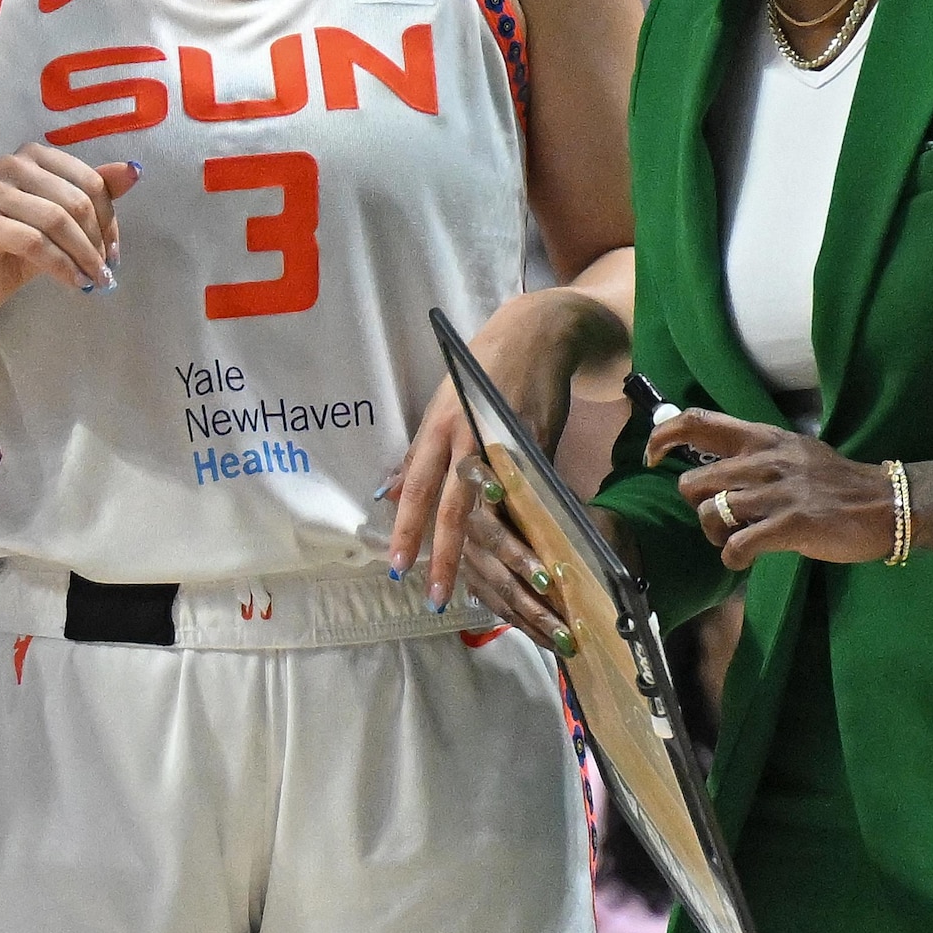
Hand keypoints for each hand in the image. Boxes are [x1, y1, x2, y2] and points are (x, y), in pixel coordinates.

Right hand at [0, 145, 134, 314]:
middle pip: (75, 201)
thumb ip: (97, 193)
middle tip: (104, 271)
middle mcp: (13, 164)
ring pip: (56, 221)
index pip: (89, 182)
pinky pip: (34, 242)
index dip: (109, 220)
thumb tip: (135, 170)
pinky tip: (73, 281)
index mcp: (37, 155)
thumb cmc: (24, 243)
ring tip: (92, 279)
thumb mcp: (66, 217)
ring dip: (82, 256)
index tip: (114, 251)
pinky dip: (60, 265)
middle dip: (96, 241)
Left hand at [394, 287, 614, 620]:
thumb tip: (389, 494)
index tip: (397, 567)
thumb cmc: (483, 375)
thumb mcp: (442, 407)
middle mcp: (470, 436)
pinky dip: (524, 530)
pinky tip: (524, 560)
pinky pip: (530, 498)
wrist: (540, 336)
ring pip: (497, 508)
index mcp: (439, 427)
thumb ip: (419, 454)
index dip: (406, 528)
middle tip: (437, 596)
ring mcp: (509, 443)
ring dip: (491, 554)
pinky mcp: (544, 448)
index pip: (417, 486)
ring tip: (487, 592)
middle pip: (455, 507)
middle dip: (446, 556)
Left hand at [646, 409, 916, 571]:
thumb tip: (712, 462)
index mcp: (764, 438)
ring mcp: (778, 492)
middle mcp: (766, 460)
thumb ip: (754, 455)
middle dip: (698, 509)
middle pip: (694, 483)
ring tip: (735, 540)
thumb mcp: (793, 453)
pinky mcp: (791, 524)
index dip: (663, 438)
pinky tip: (745, 558)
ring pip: (712, 514)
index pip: (698, 421)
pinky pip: (737, 545)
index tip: (652, 457)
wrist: (887, 503)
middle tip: (721, 520)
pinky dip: (732, 558)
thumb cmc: (835, 483)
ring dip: (715, 535)